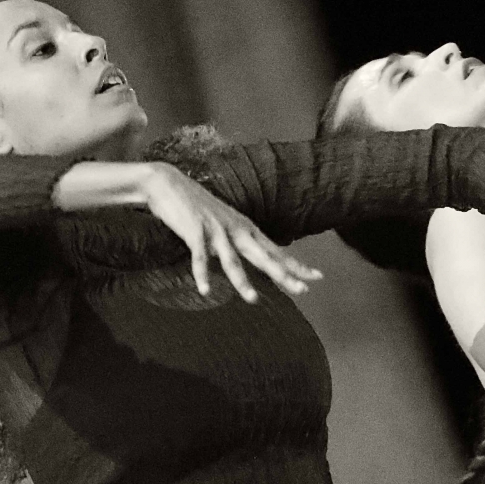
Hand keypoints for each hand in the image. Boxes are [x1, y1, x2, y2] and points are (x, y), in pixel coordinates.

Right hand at [140, 164, 322, 301]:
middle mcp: (236, 229)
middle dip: (283, 274)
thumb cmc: (196, 207)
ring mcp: (216, 230)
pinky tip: (204, 290)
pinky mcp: (194, 230)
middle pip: (264, 256)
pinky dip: (202, 273)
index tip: (317, 277)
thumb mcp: (224, 224)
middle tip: (303, 290)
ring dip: (242, 281)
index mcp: (245, 229)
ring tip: (253, 300)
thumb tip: (249, 258)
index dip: (296, 265)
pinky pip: (199, 256)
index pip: (276, 251)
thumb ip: (236, 242)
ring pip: (233, 260)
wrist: (166, 183)